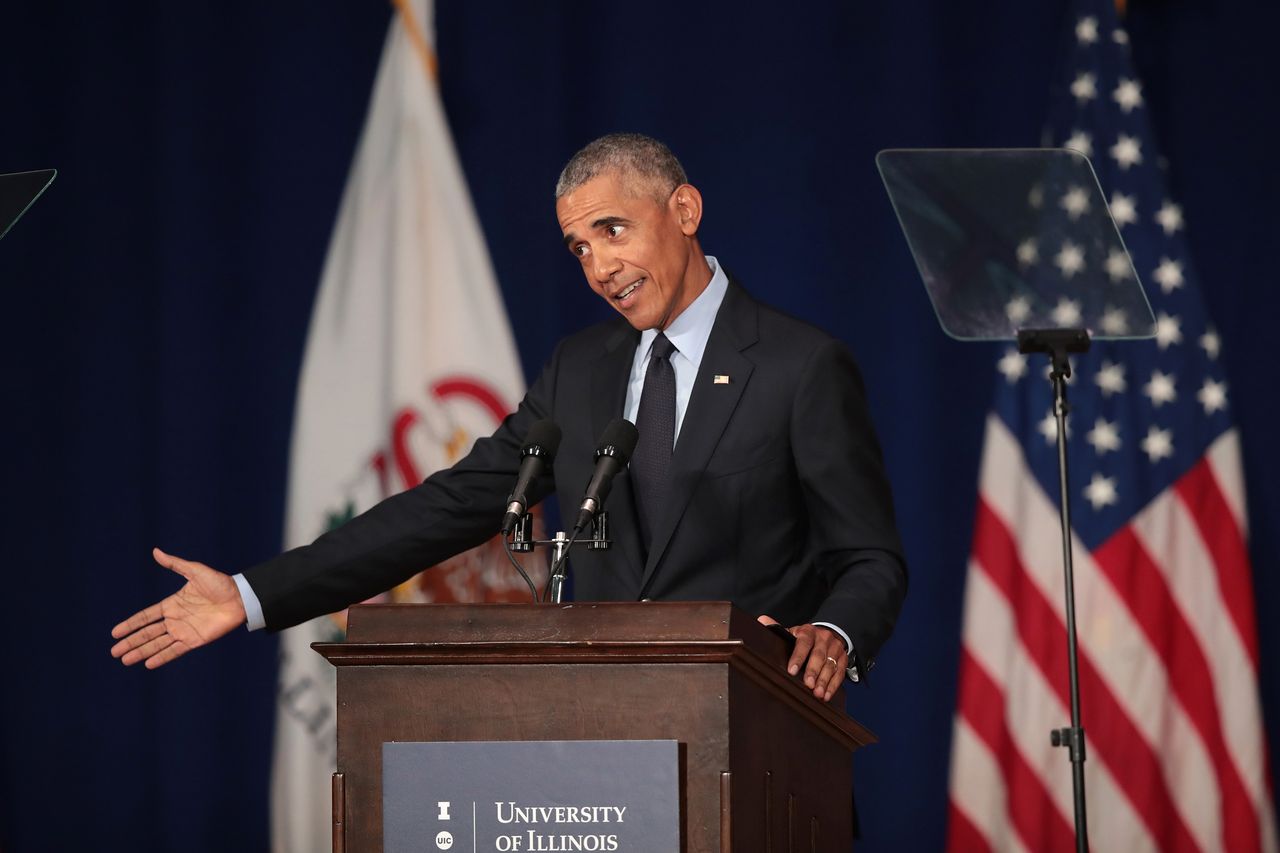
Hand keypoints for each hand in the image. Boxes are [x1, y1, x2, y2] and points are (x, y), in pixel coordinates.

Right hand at [110, 548, 245, 668]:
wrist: (240, 597)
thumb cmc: (219, 583)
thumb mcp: (195, 571)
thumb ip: (175, 564)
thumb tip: (155, 551)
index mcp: (172, 604)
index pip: (146, 616)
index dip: (130, 624)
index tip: (114, 633)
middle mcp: (175, 620)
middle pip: (148, 633)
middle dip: (131, 642)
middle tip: (114, 652)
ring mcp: (184, 631)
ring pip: (158, 644)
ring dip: (141, 652)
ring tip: (125, 660)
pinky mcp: (195, 640)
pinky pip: (175, 651)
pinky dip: (162, 657)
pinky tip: (148, 663)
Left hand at [757, 615, 846, 702]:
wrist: (826, 635)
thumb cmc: (804, 638)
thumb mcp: (792, 632)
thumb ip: (778, 629)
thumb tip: (762, 620)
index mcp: (808, 631)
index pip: (803, 642)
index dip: (798, 656)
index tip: (792, 671)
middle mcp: (823, 638)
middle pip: (819, 655)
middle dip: (813, 671)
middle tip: (808, 685)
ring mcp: (835, 648)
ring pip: (830, 665)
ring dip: (824, 681)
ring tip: (817, 694)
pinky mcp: (843, 659)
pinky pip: (840, 673)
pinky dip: (833, 685)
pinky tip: (826, 695)